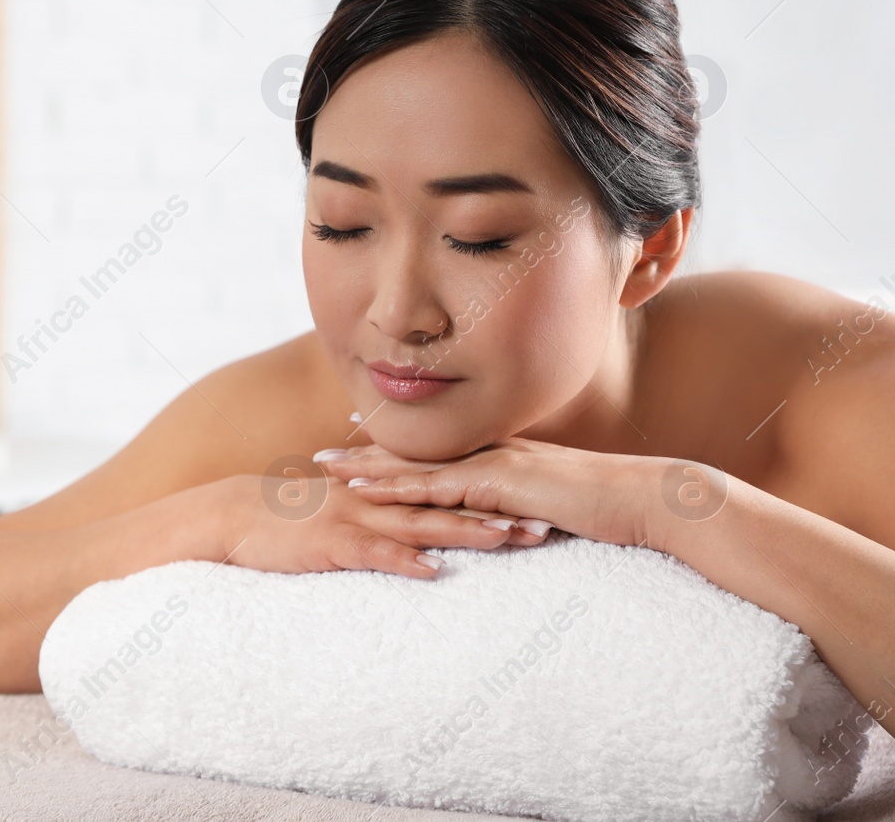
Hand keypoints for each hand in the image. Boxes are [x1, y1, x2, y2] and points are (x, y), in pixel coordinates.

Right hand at [206, 470, 543, 580]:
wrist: (232, 516)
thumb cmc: (287, 520)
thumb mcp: (341, 509)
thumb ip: (379, 513)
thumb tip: (416, 533)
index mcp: (380, 491)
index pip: (446, 492)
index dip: (491, 498)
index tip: (535, 507)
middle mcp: (375, 498)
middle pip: (445, 505)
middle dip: (495, 513)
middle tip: (544, 525)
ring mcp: (354, 517)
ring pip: (418, 524)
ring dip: (463, 531)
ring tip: (506, 540)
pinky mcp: (331, 542)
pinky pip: (373, 553)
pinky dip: (403, 561)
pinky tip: (433, 572)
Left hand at [318, 437, 661, 549]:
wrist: (648, 498)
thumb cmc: (613, 506)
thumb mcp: (561, 505)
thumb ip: (530, 508)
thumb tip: (513, 522)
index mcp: (502, 458)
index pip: (437, 454)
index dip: (395, 451)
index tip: (357, 445)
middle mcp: (491, 455)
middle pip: (415, 455)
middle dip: (366, 456)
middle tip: (319, 456)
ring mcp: (493, 467)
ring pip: (416, 467)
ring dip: (367, 469)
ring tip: (323, 469)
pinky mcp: (499, 487)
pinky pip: (437, 489)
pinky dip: (397, 489)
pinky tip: (365, 492)